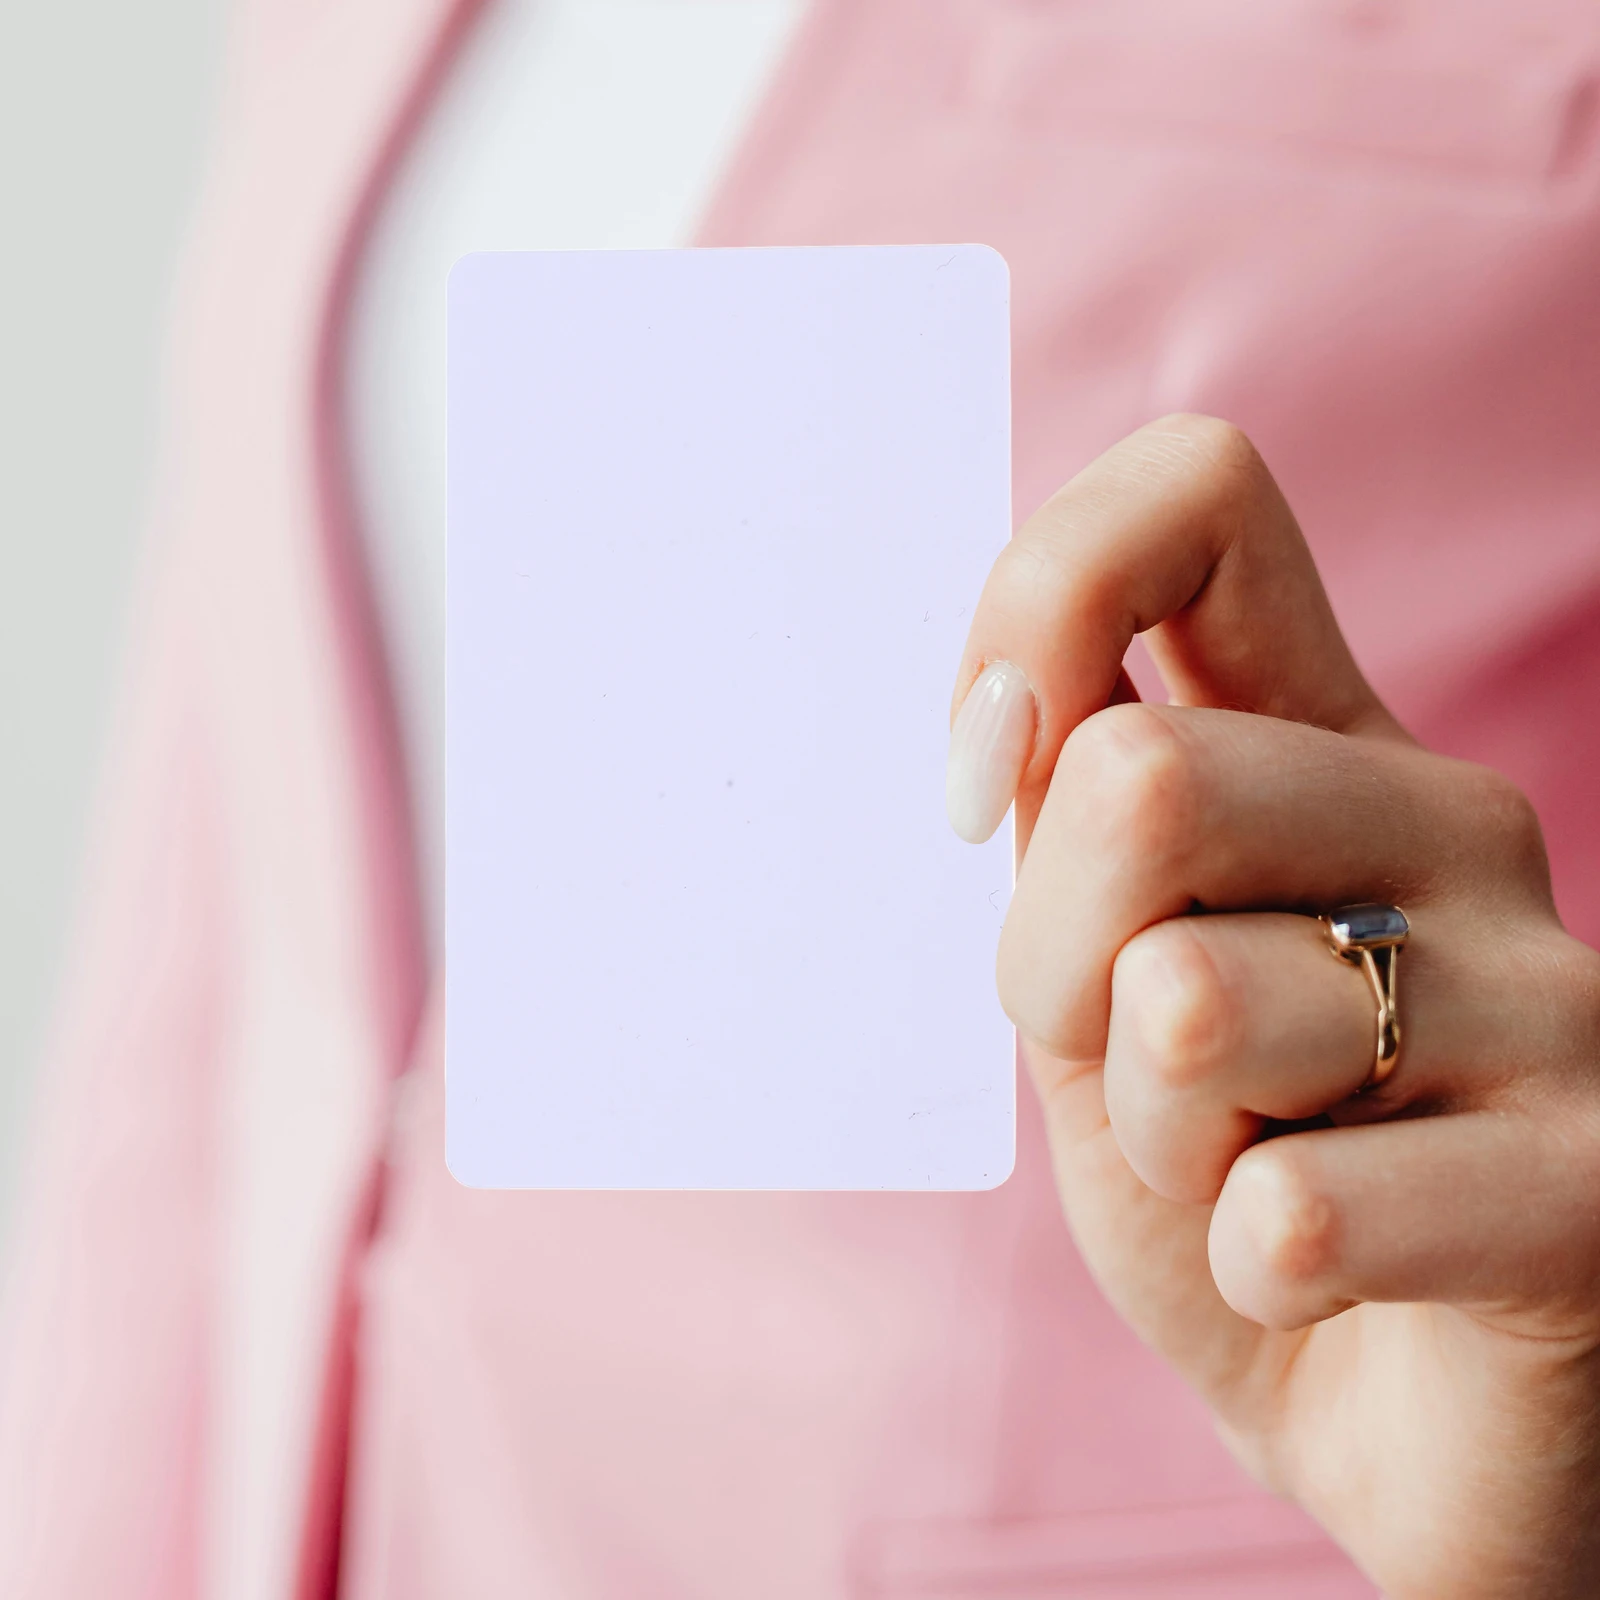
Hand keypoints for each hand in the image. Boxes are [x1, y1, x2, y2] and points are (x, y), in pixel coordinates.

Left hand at [947, 415, 1599, 1597]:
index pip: (1203, 497)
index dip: (1047, 592)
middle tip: (1125, 1058)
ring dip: (1151, 1131)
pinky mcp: (1593, 1184)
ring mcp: (1546, 994)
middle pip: (1143, 773)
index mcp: (1322, 747)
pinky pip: (1288, 1209)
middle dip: (1055, 961)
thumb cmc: (1227, 1173)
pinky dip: (1241, 1266)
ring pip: (1185, 998)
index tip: (988, 764)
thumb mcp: (1097, 985)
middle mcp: (1452, 823)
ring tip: (1238, 1167)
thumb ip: (1068, 836)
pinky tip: (1314, 1271)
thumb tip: (1011, 713)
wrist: (1387, 1411)